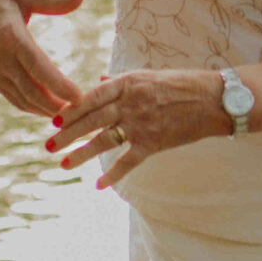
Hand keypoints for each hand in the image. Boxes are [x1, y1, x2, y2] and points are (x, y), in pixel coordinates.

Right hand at [0, 0, 85, 115]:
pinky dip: (33, 108)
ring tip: (71, 114)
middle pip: (32, 92)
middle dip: (57, 106)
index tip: (80, 96)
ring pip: (24, 100)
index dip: (59, 85)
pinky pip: (15, 99)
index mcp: (11, 38)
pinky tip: (49, 109)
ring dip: (47, 110)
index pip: (38, 67)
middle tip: (82, 111)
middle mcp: (1, 60)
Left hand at [46, 68, 226, 186]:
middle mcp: (130, 103)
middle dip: (67, 133)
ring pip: (103, 141)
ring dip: (81, 154)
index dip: (71, 109)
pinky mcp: (153, 143)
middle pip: (91, 120)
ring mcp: (141, 124)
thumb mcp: (149, 75)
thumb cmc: (182, 84)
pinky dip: (113, 175)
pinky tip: (99, 185)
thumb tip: (101, 80)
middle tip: (48, 145)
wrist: (213, 99)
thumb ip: (122, 82)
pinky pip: (128, 161)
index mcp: (128, 84)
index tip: (55, 118)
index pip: (92, 96)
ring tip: (64, 164)